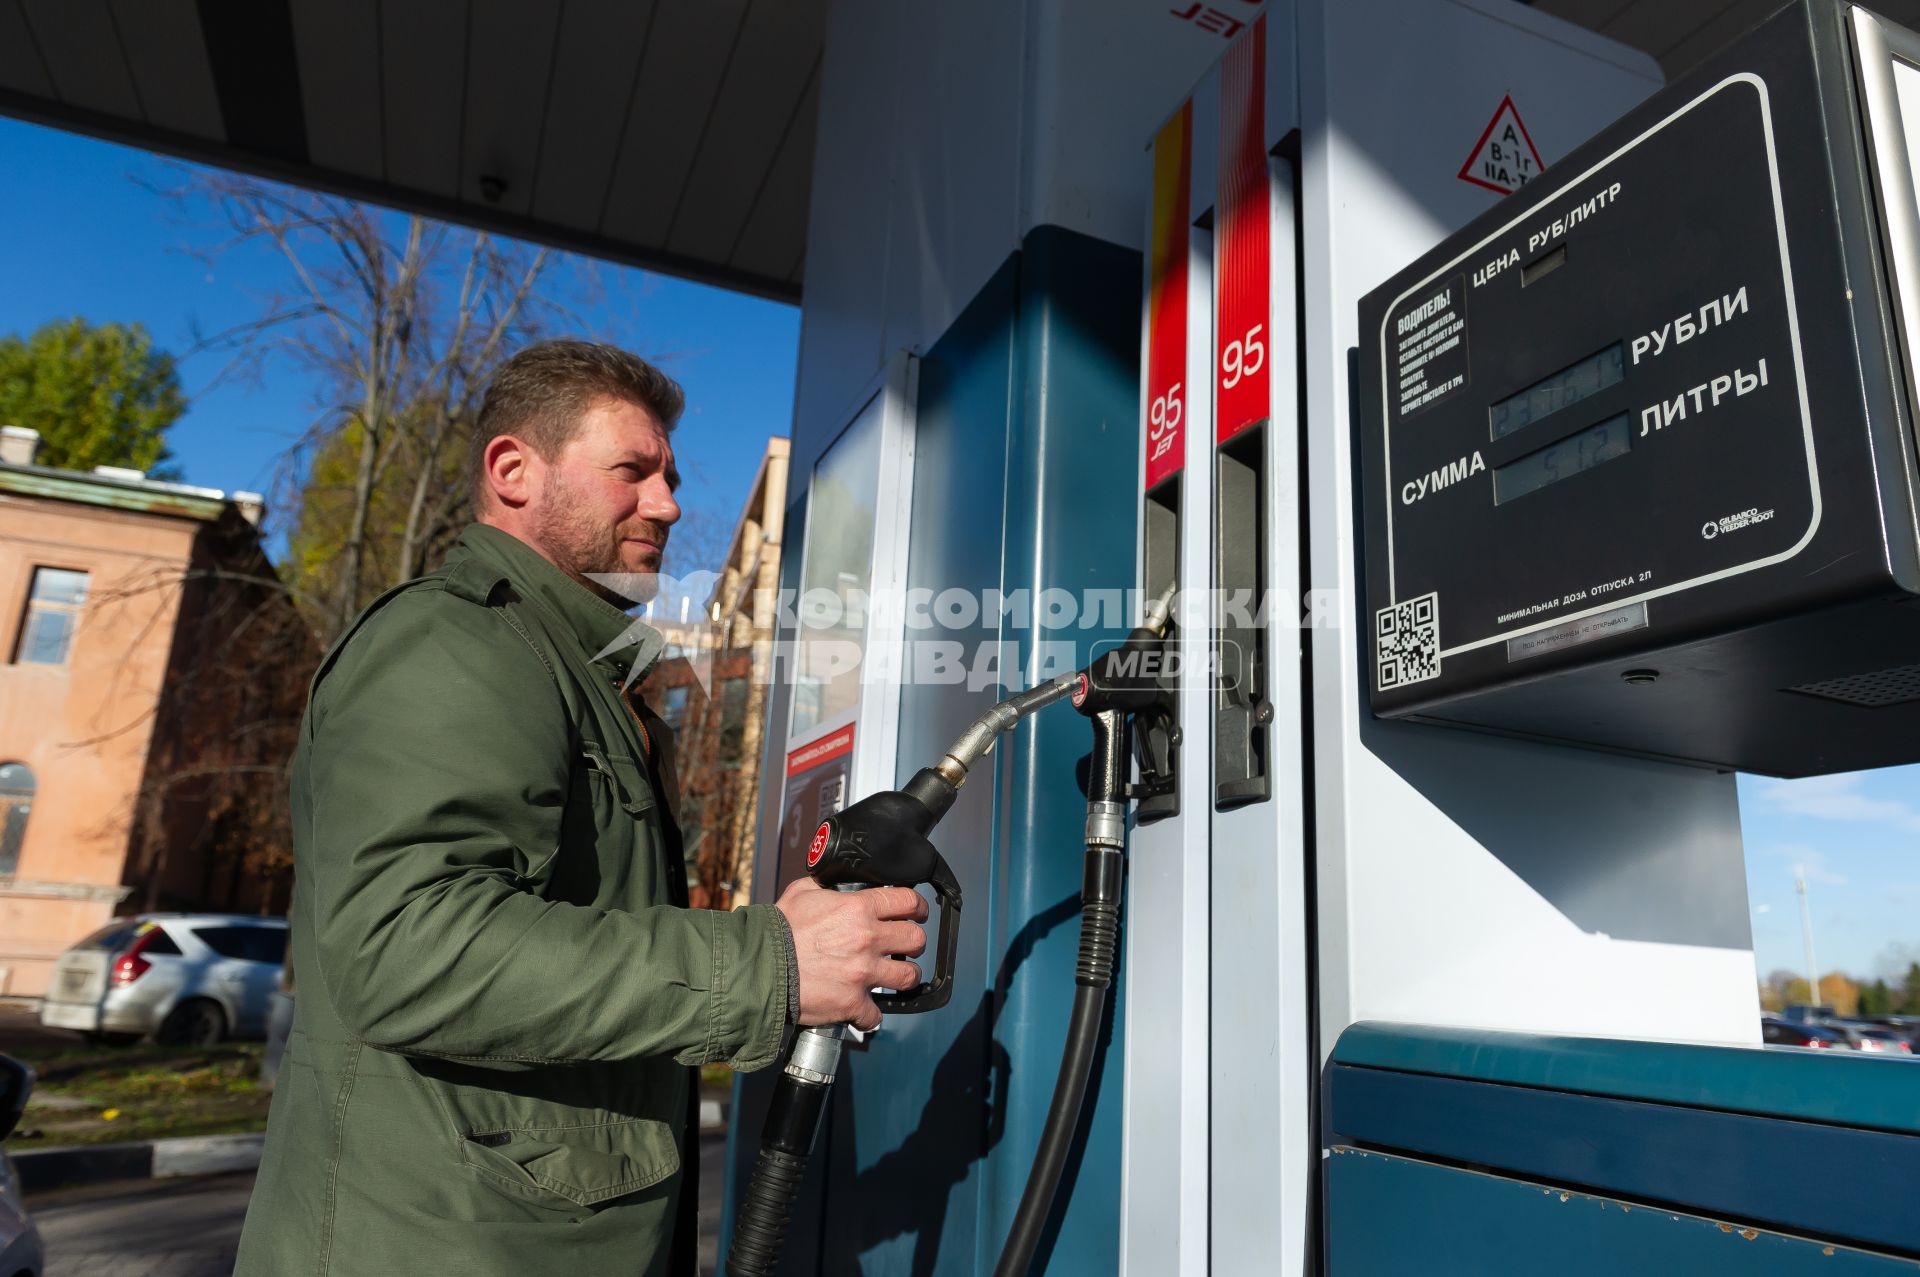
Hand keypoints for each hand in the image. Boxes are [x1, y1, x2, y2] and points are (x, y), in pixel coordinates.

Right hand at [775, 879, 929, 1030]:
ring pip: (908, 976)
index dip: (916, 907)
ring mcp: (863, 973)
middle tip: (903, 945)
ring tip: (891, 976)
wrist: (758, 969)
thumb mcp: (802, 893)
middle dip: (912, 942)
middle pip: (916, 939)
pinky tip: (862, 1008)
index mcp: (858, 909)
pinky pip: (876, 1013)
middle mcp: (867, 939)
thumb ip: (827, 886)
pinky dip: (870, 1013)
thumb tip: (837, 883)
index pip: (907, 901)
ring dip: (902, 976)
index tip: (916, 913)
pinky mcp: (853, 1003)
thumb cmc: (776, 931)